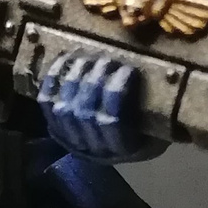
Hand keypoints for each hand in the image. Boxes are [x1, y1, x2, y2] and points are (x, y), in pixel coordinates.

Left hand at [37, 52, 153, 161]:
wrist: (124, 145)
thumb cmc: (150, 128)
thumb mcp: (161, 123)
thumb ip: (156, 107)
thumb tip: (160, 75)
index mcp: (124, 148)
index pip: (112, 122)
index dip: (115, 93)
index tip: (127, 69)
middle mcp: (94, 150)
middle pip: (85, 113)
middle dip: (95, 81)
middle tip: (106, 58)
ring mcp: (72, 140)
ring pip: (65, 108)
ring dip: (75, 78)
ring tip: (88, 57)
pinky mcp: (55, 128)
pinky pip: (46, 103)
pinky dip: (53, 79)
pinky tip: (64, 60)